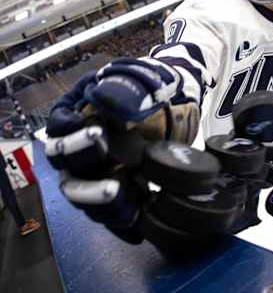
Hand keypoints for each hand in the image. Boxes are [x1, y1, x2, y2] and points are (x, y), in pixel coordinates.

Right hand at [45, 58, 199, 242]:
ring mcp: (98, 169)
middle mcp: (82, 144)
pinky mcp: (117, 188)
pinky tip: (136, 223)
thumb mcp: (141, 81)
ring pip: (82, 194)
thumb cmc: (154, 87)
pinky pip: (109, 211)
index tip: (96, 131)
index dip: (70, 132)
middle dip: (86, 172)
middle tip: (112, 173)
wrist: (181, 104)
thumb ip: (123, 90)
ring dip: (98, 200)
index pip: (59, 125)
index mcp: (80, 112)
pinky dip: (119, 219)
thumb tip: (103, 98)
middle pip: (67, 166)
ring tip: (123, 199)